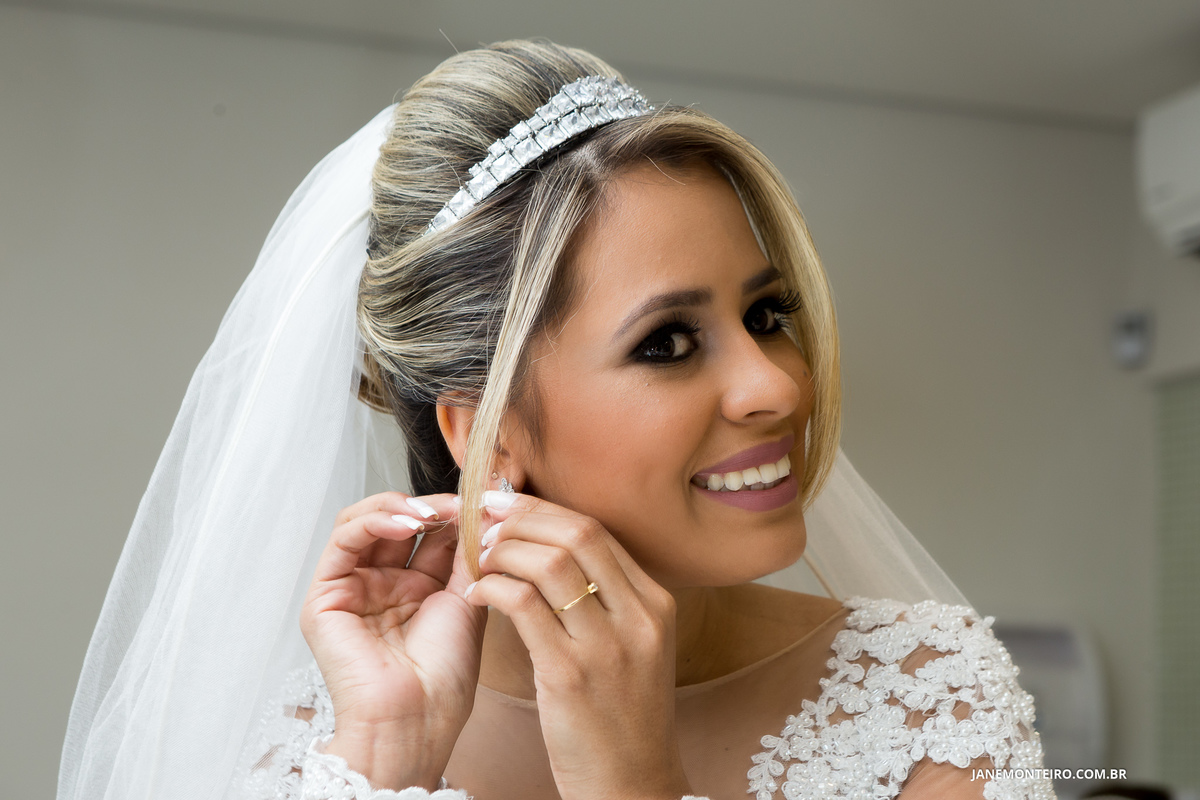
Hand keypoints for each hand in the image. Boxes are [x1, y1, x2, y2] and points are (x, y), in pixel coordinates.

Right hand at [300, 492, 484, 790]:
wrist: (417, 718)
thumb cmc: (445, 676)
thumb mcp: (467, 600)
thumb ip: (467, 553)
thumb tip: (482, 508)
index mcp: (418, 589)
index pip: (431, 532)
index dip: (454, 513)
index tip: (484, 502)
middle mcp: (383, 585)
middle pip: (399, 522)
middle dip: (431, 506)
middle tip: (460, 503)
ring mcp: (353, 588)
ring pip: (365, 522)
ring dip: (401, 507)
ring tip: (431, 512)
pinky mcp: (325, 595)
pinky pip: (343, 540)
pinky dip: (373, 520)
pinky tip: (405, 522)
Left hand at [465, 491, 692, 799]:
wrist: (632, 784)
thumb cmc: (622, 717)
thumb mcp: (634, 647)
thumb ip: (606, 599)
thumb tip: (549, 549)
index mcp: (656, 605)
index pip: (597, 530)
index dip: (545, 511)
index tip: (509, 506)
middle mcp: (638, 618)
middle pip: (576, 534)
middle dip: (522, 518)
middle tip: (485, 519)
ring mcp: (607, 646)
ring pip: (548, 562)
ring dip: (503, 551)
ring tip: (479, 559)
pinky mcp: (570, 675)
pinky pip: (523, 605)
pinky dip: (493, 588)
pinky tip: (477, 593)